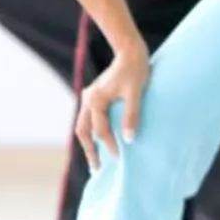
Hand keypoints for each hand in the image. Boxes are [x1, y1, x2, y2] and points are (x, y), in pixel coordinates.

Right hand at [75, 51, 148, 171]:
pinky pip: (88, 118)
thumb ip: (132, 116)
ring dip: (88, 142)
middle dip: (90, 151)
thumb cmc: (135, 70)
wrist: (130, 51)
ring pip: (83, 125)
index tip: (120, 158)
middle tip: (97, 169)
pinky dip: (91, 131)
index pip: (101, 131)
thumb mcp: (136, 93)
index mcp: (95, 100)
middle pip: (83, 132)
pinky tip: (98, 139)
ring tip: (96, 158)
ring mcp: (89, 97)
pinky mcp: (94, 95)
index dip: (110, 146)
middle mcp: (88, 99)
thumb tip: (129, 139)